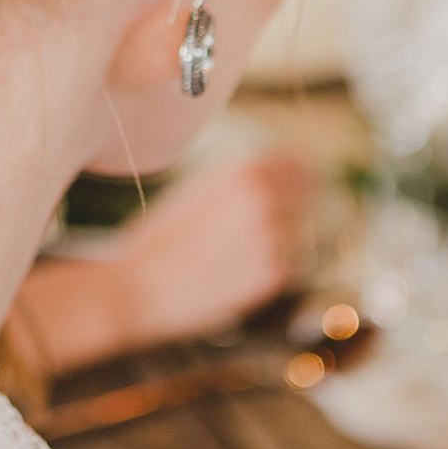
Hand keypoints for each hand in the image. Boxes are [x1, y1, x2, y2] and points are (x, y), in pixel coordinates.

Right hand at [112, 152, 314, 350]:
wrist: (139, 286)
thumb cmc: (160, 239)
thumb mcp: (197, 190)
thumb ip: (239, 179)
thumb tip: (280, 171)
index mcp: (241, 171)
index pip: (297, 162)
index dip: (297, 173)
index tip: (294, 184)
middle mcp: (262, 198)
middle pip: (308, 194)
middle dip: (295, 205)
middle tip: (263, 225)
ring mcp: (271, 237)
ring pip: (302, 231)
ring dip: (285, 238)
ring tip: (242, 251)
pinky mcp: (273, 274)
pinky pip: (291, 263)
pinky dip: (274, 267)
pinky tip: (239, 271)